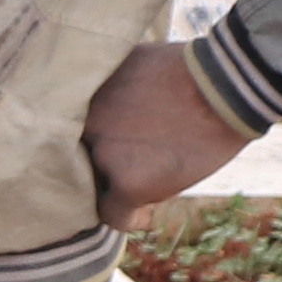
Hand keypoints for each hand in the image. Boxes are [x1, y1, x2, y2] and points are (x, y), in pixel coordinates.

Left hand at [81, 39, 256, 233]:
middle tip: (125, 166)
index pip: (57, 133)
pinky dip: (130, 218)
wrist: (224, 85)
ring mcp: (103, 155)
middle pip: (72, 162)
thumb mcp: (125, 63)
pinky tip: (143, 215)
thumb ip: (102, 87)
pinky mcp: (128, 182)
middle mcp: (80, 127)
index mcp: (74, 98)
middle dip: (94, 165)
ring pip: (95, 188)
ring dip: (115, 187)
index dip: (80, 143)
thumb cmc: (184, 68)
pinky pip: (114, 215)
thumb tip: (100, 101)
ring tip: (145, 181)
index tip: (103, 146)